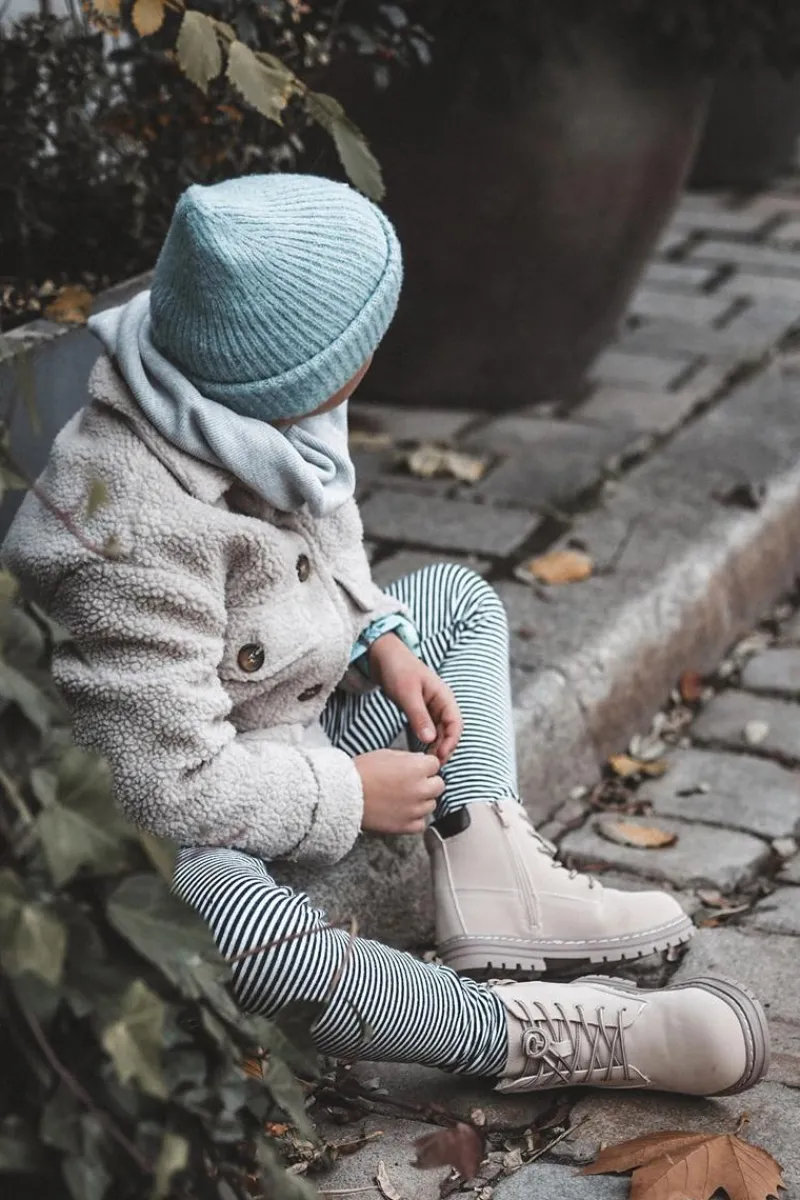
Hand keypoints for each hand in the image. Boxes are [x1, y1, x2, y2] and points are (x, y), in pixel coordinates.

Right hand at [355, 749, 443, 833]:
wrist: (343, 795)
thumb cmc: (361, 772)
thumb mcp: (386, 754)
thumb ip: (408, 758)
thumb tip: (419, 761)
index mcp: (417, 768)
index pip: (435, 764)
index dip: (424, 765)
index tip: (417, 767)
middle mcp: (420, 789)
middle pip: (438, 785)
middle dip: (427, 782)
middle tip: (411, 782)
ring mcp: (414, 809)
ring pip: (431, 804)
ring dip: (422, 800)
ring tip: (403, 797)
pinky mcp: (406, 826)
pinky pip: (421, 823)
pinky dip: (415, 818)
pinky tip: (403, 811)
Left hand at [367, 633, 462, 763]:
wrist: (384, 656)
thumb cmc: (398, 669)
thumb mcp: (407, 694)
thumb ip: (419, 716)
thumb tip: (430, 740)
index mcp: (444, 696)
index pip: (455, 724)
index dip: (451, 742)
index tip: (440, 756)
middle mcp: (441, 703)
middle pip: (450, 731)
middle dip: (444, 748)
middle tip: (432, 765)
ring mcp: (432, 708)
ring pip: (440, 732)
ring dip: (436, 746)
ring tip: (426, 762)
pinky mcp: (422, 711)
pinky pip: (429, 729)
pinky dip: (426, 741)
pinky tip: (418, 752)